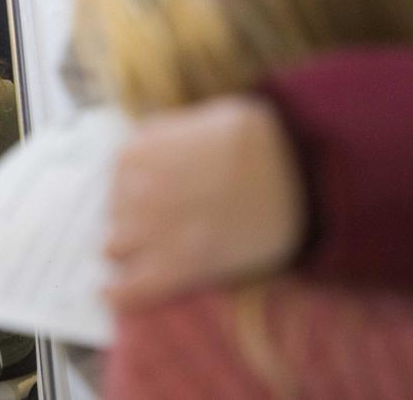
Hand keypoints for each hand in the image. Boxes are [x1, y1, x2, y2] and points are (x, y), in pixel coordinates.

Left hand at [104, 96, 305, 310]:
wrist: (300, 176)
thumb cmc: (258, 141)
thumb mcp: (203, 117)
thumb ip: (164, 135)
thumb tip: (142, 152)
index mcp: (141, 151)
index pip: (117, 175)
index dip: (134, 185)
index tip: (152, 191)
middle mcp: (139, 190)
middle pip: (115, 211)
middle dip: (132, 217)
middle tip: (162, 221)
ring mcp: (156, 231)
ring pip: (115, 248)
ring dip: (129, 249)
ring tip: (153, 249)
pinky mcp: (180, 268)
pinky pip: (133, 289)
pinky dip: (120, 294)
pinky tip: (112, 295)